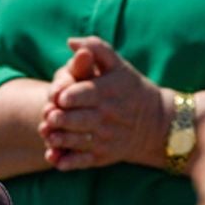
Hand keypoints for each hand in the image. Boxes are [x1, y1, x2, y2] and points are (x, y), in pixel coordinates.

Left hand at [40, 37, 170, 170]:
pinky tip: (55, 158)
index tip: (59, 96)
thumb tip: (71, 42)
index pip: (84, 93)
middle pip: (78, 119)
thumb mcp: (118, 65)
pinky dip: (67, 162)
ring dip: (58, 139)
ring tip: (47, 134)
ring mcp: (105, 138)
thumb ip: (96, 48)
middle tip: (49, 117)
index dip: (68, 95)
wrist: (157, 122)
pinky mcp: (103, 155)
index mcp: (107, 92)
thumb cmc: (130, 88)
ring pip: (77, 141)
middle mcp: (106, 116)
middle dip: (60, 119)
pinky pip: (83, 161)